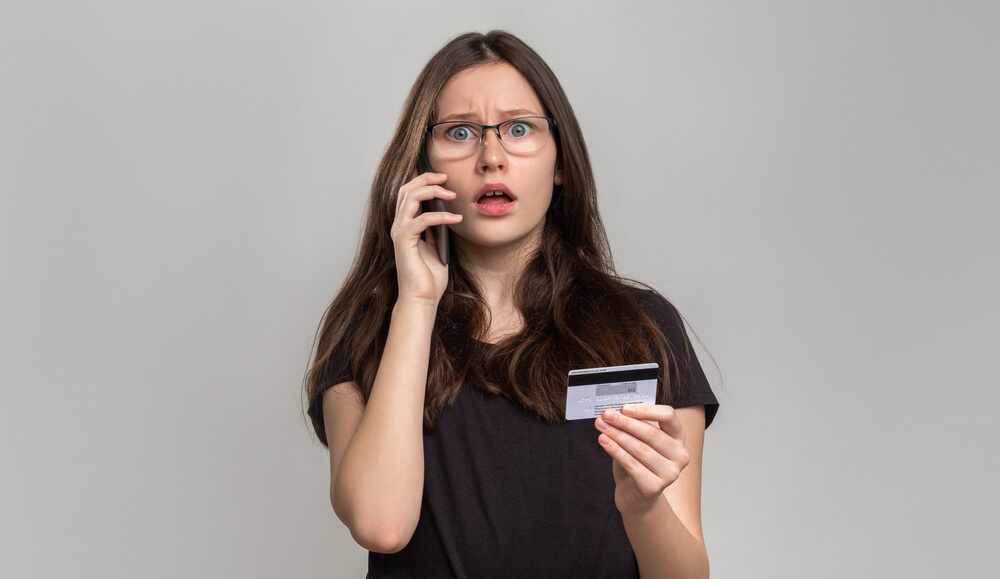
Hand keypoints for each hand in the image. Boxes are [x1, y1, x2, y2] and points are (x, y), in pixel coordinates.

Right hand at [390, 171, 461, 304]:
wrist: (422, 298)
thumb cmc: (430, 276)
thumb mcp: (437, 245)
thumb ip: (437, 227)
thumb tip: (446, 209)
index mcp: (406, 225)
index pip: (407, 193)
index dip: (422, 179)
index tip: (442, 175)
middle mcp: (399, 225)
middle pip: (406, 189)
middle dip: (426, 178)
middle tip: (446, 176)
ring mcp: (399, 232)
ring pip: (410, 198)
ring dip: (432, 191)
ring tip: (452, 194)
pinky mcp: (404, 241)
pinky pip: (422, 220)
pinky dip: (441, 216)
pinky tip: (456, 219)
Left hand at [595, 404, 689, 515]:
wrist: (636, 497)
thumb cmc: (638, 464)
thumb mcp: (638, 441)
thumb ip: (632, 427)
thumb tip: (613, 413)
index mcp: (678, 437)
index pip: (668, 416)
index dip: (646, 410)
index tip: (625, 408)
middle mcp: (679, 455)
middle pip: (652, 433)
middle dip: (625, 423)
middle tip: (606, 415)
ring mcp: (670, 473)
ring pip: (640, 448)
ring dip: (617, 435)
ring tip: (602, 427)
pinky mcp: (654, 486)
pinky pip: (631, 464)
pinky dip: (615, 450)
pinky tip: (604, 441)